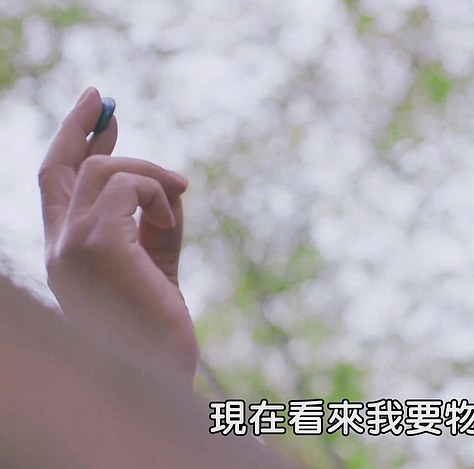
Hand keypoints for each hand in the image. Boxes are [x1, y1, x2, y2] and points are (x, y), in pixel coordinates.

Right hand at [39, 87, 196, 388]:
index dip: (76, 147)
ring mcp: (70, 245)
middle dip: (80, 127)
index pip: (59, 186)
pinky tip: (173, 218)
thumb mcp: (158, 260)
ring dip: (151, 173)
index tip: (100, 119)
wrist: (158, 368)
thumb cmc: (160, 322)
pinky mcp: (95, 244)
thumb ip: (156, 222)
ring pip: (105, 172)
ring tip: (180, 193)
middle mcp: (58, 246)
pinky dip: (158, 193)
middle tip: (104, 97)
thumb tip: (169, 184)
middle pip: (59, 167)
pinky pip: (129, 188)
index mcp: (68, 251)